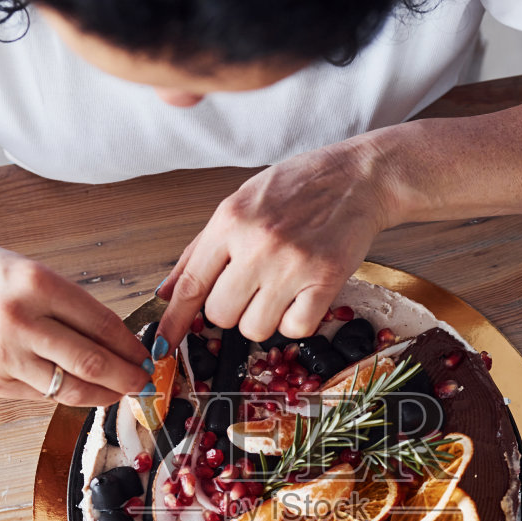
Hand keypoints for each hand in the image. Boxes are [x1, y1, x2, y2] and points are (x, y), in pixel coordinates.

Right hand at [0, 236, 149, 403]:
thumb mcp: (30, 272)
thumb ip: (69, 306)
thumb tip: (116, 343)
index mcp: (36, 283)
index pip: (102, 324)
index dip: (131, 346)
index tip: (146, 355)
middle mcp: (20, 321)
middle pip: (91, 362)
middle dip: (126, 377)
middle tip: (144, 382)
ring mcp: (3, 356)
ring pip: (68, 389)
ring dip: (102, 395)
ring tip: (118, 392)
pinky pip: (40, 396)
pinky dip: (66, 396)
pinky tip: (81, 392)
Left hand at [157, 139, 395, 344]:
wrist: (357, 177)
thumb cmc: (298, 187)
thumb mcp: (239, 204)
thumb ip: (199, 250)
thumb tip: (167, 291)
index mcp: (230, 220)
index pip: (191, 284)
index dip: (174, 320)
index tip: (164, 343)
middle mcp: (258, 243)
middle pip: (220, 315)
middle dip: (230, 311)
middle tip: (249, 290)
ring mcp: (292, 265)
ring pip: (255, 329)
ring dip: (262, 319)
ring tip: (278, 290)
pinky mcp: (325, 280)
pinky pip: (295, 329)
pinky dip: (295, 321)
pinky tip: (300, 297)